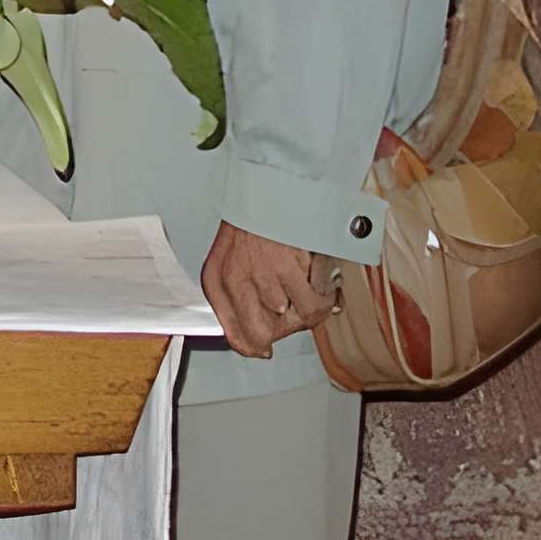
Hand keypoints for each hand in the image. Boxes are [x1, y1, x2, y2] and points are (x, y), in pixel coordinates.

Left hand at [199, 222, 328, 358]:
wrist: (266, 191)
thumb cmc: (250, 225)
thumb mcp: (228, 262)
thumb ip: (236, 304)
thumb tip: (259, 346)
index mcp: (217, 281)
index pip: (234, 335)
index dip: (255, 346)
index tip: (265, 348)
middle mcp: (234, 282)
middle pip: (264, 335)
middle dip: (284, 328)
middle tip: (293, 310)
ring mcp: (261, 276)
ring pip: (296, 320)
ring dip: (309, 308)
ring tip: (309, 289)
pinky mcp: (287, 268)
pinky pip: (313, 303)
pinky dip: (323, 295)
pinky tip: (320, 281)